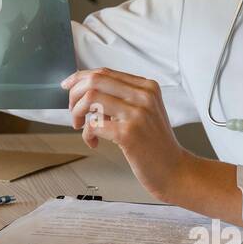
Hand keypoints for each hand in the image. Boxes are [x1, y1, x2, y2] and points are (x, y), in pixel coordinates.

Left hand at [61, 68, 241, 225]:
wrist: (175, 170)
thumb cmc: (155, 144)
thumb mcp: (144, 112)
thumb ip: (121, 98)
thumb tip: (86, 89)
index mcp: (147, 87)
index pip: (104, 72)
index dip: (80, 78)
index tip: (67, 86)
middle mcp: (144, 96)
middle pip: (95, 80)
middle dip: (74, 95)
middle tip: (73, 111)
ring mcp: (137, 114)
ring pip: (91, 98)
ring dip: (77, 113)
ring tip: (81, 126)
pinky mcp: (129, 133)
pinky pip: (93, 124)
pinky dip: (87, 134)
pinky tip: (95, 142)